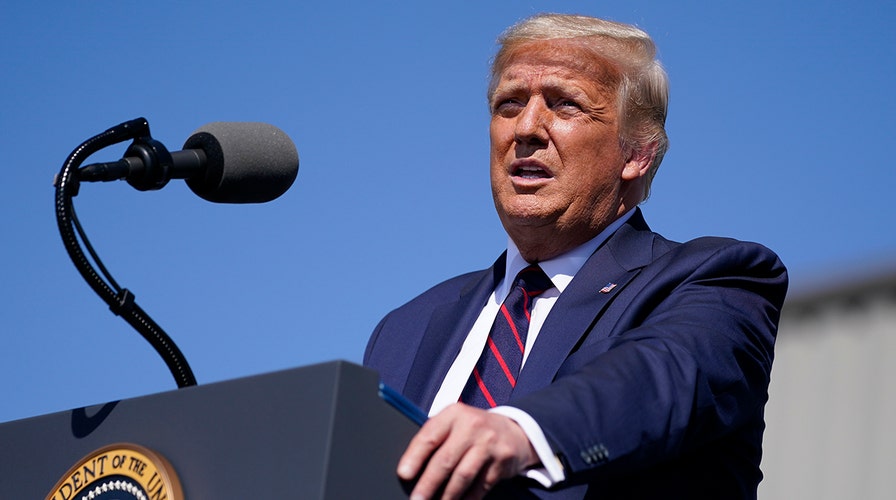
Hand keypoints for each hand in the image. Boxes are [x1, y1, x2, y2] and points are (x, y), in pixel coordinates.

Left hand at [397, 403, 538, 499]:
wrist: (514, 432)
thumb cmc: (473, 430)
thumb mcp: (455, 424)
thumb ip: (435, 439)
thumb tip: (410, 468)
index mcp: (454, 414)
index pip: (430, 436)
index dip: (414, 457)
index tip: (404, 474)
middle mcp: (472, 426)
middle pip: (445, 460)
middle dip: (428, 484)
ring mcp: (489, 443)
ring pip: (463, 476)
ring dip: (447, 496)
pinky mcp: (502, 461)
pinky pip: (480, 486)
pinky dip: (467, 499)